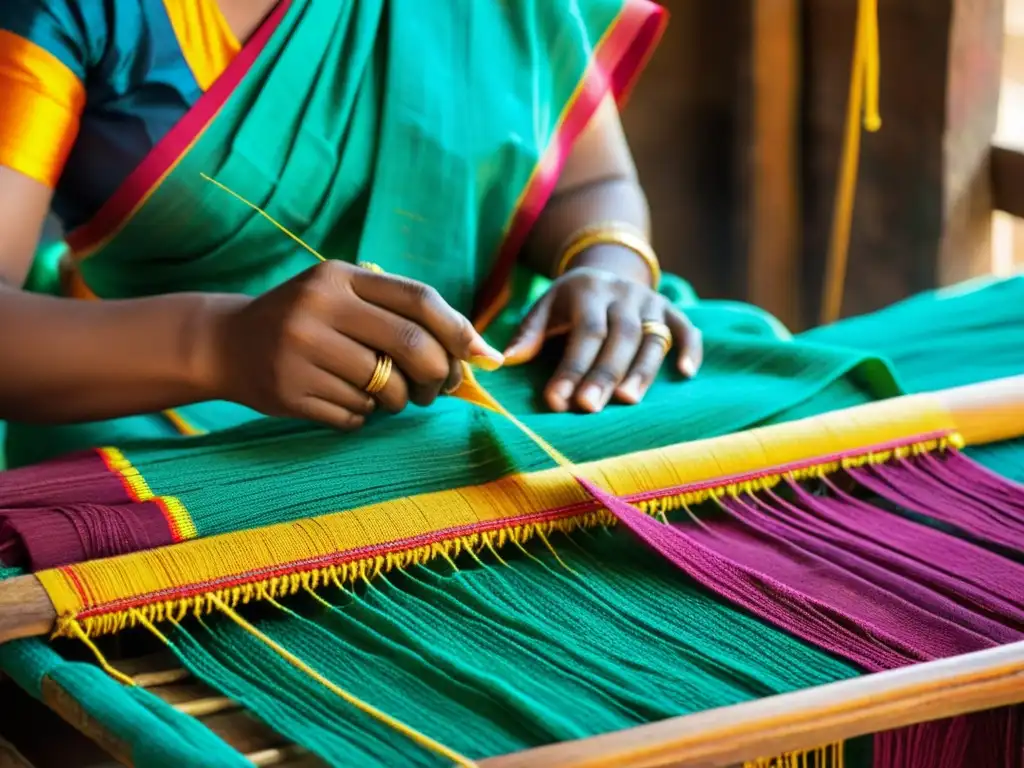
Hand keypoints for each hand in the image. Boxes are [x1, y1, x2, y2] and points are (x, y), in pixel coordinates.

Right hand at [206, 261, 503, 428]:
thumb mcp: (342, 295)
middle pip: (412, 345)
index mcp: (339, 277)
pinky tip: (343, 400)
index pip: (419, 299)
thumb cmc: (306, 320)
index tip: (482, 356)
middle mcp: (319, 308)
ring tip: (384, 393)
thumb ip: (401, 312)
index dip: (459, 330)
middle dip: (439, 374)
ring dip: (399, 400)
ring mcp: (301, 352)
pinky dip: (364, 415)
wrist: (226, 344)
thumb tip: (477, 352)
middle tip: (439, 388)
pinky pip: (356, 416)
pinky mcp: (290, 392)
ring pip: (386, 389)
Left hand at [503, 267, 701, 412]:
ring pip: (652, 337)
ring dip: (642, 370)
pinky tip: (686, 374)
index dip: (572, 367)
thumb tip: (507, 361)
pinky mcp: (671, 310)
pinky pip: (686, 328)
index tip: (557, 400)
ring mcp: (650, 301)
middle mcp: (623, 293)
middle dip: (604, 373)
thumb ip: (529, 333)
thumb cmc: (569, 303)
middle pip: (619, 336)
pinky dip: (690, 349)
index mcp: (589, 290)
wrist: (607, 270)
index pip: (584, 331)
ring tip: (627, 401)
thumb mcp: (544, 306)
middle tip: (589, 408)